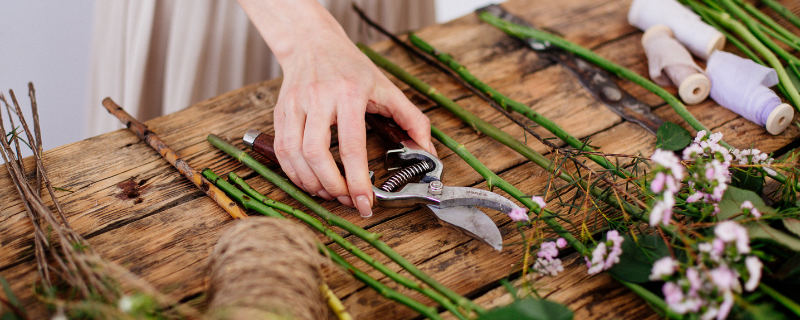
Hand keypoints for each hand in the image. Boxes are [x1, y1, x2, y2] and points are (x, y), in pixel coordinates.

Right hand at [238, 0, 435, 216]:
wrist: (313, 43)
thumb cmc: (351, 67)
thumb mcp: (387, 87)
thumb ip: (412, 119)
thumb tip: (427, 150)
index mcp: (349, 94)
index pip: (351, 146)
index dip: (358, 181)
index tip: (366, 202)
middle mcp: (318, 99)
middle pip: (317, 154)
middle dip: (332, 186)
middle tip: (347, 200)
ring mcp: (295, 105)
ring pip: (295, 155)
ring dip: (311, 183)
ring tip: (330, 194)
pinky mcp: (280, 112)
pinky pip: (282, 150)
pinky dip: (294, 173)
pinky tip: (309, 181)